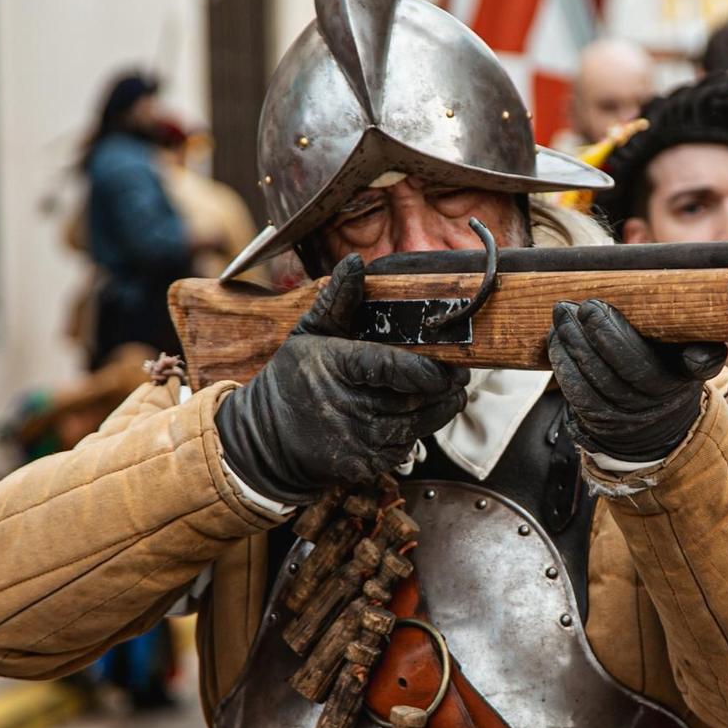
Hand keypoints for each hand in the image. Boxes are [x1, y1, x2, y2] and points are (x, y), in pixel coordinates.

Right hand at [214, 256, 468, 504]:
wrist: (267, 439)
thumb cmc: (293, 378)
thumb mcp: (309, 333)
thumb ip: (338, 301)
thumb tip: (355, 262)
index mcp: (337, 367)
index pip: (391, 368)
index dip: (426, 369)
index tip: (449, 365)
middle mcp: (349, 408)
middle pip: (415, 399)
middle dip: (445, 387)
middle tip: (460, 374)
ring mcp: (358, 441)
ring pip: (418, 425)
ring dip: (440, 409)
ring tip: (450, 392)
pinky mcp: (367, 465)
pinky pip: (407, 446)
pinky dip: (417, 430)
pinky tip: (417, 414)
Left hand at [546, 300, 724, 462]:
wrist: (649, 420)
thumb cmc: (664, 368)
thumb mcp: (684, 353)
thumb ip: (694, 338)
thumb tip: (701, 339)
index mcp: (686, 374)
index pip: (701, 364)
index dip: (699, 358)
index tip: (682, 342)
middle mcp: (662, 399)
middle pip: (634, 367)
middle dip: (605, 332)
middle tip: (587, 306)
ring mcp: (630, 414)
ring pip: (599, 380)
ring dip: (575, 343)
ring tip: (563, 314)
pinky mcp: (601, 421)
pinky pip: (578, 394)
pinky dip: (563, 363)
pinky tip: (557, 339)